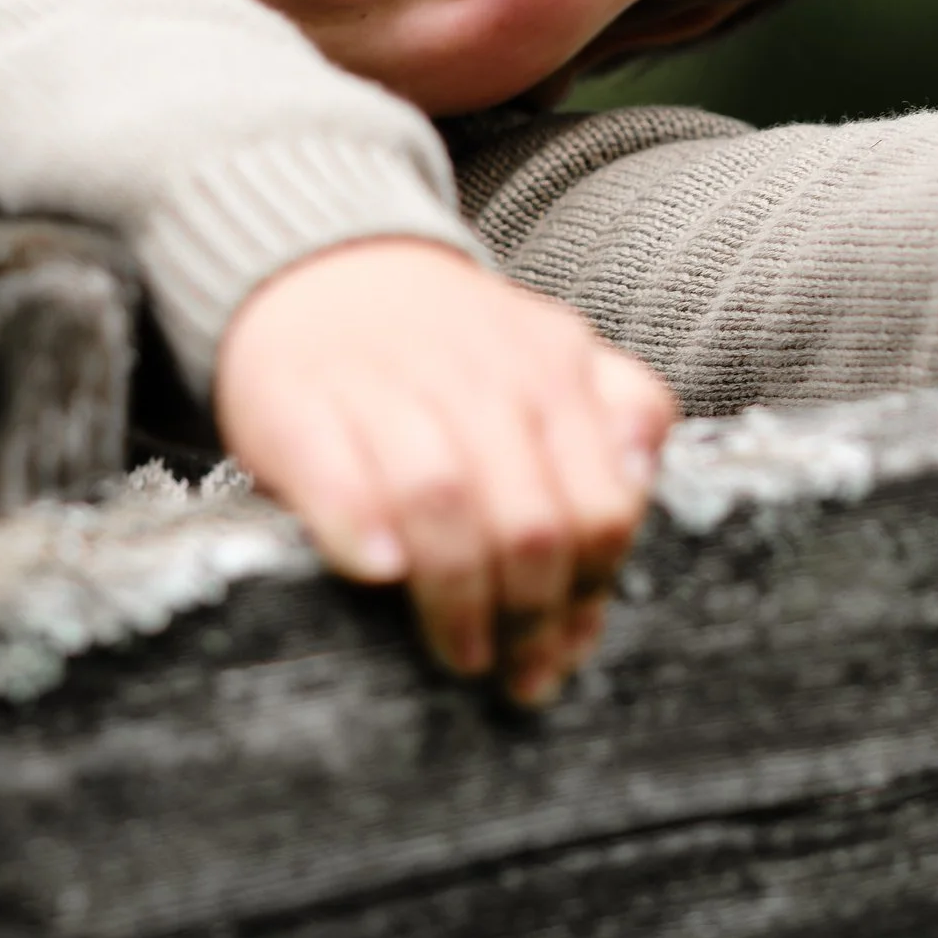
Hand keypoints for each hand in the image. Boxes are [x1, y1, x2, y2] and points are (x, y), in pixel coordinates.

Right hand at [213, 239, 675, 703]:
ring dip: (459, 598)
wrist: (318, 268)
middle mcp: (482, 371)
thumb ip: (613, 417)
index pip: (605, 503)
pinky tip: (381, 572)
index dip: (592, 591)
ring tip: (460, 651)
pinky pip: (340, 477)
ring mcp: (389, 384)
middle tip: (514, 669)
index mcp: (555, 366)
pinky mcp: (299, 403)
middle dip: (531, 616)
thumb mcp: (549, 357)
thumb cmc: (442, 344)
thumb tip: (638, 493)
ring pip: (447, 502)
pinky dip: (364, 531)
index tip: (567, 644)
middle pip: (533, 520)